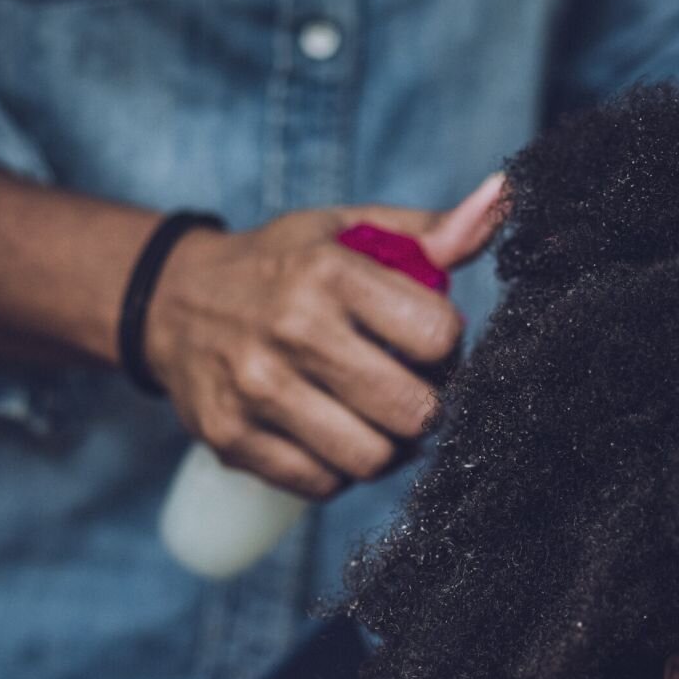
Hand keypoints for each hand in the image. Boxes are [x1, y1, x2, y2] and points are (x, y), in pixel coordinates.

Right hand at [142, 174, 504, 498]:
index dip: (448, 347)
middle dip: (427, 405)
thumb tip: (507, 195)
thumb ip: (435, 230)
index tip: (428, 342)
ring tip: (378, 418)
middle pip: (413, 410)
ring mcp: (256, 390)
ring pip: (371, 458)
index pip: (438, 336)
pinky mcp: (231, 439)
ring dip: (389, 446)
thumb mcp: (350, 231)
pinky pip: (324, 484)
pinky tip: (334, 435)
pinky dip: (341, 470)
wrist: (171, 300)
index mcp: (328, 272)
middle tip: (412, 389)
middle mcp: (291, 331)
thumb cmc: (285, 266)